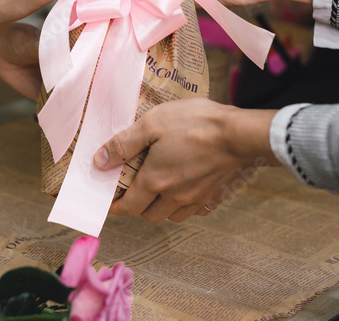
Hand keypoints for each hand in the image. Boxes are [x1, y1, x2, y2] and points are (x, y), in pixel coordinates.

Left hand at [94, 99, 278, 223]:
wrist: (238, 133)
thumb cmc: (195, 123)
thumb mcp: (152, 123)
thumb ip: (124, 143)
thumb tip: (100, 161)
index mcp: (154, 181)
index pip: (127, 207)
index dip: (115, 206)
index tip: (110, 199)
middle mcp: (173, 197)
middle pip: (148, 215)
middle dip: (137, 206)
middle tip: (133, 187)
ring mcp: (195, 199)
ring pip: (170, 216)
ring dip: (160, 208)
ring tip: (158, 187)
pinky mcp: (212, 195)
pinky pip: (191, 210)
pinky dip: (182, 205)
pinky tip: (183, 187)